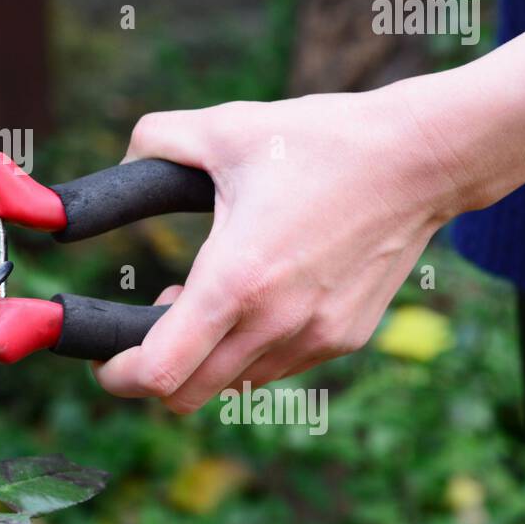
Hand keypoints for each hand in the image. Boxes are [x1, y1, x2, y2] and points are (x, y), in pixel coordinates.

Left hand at [94, 88, 459, 412]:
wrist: (420, 158)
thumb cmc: (322, 141)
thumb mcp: (225, 128)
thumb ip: (154, 142)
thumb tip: (120, 164)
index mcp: (236, 279)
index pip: (159, 373)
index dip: (118, 376)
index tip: (104, 360)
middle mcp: (276, 323)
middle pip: (187, 396)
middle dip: (152, 372)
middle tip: (145, 324)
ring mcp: (315, 338)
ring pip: (232, 384)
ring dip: (203, 358)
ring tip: (206, 296)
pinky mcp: (344, 338)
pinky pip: (275, 367)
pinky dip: (247, 350)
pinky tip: (253, 298)